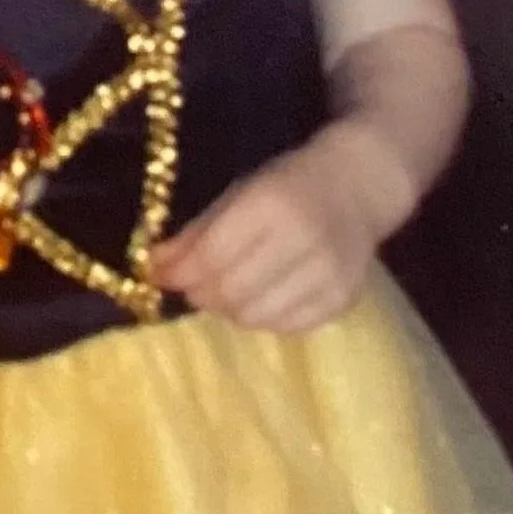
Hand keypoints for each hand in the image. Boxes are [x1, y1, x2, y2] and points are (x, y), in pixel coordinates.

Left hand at [150, 120, 413, 334]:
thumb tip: (155, 269)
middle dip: (201, 294)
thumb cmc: (289, 186)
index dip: (180, 272)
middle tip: (195, 286)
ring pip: (255, 317)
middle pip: (231, 292)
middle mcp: (304, 241)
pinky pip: (286, 327)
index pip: (213, 256)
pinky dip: (263, 317)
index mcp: (273, 205)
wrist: (357, 188)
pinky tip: (262, 296)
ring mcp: (329, 275)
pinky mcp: (343, 300)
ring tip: (229, 290)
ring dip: (230, 309)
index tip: (160, 276)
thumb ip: (197, 233)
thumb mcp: (239, 194)